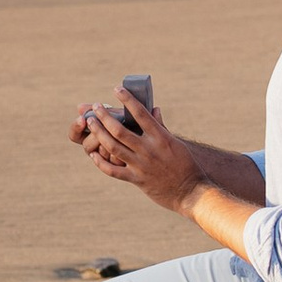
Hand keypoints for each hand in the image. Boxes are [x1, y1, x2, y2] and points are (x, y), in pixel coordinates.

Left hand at [69, 93, 204, 211]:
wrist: (190, 192)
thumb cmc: (185, 165)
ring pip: (113, 147)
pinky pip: (113, 170)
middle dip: (105, 117)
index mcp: (160, 137)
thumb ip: (161, 127)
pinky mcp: (136, 180)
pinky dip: (101, 162)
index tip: (117, 89)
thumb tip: (154, 109)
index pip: (141, 113)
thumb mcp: (175, 143)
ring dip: (99, 133)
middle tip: (96, 107)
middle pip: (120, 130)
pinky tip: (93, 154)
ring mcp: (141, 165)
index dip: (127, 99)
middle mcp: (149, 150)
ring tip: (90, 123)